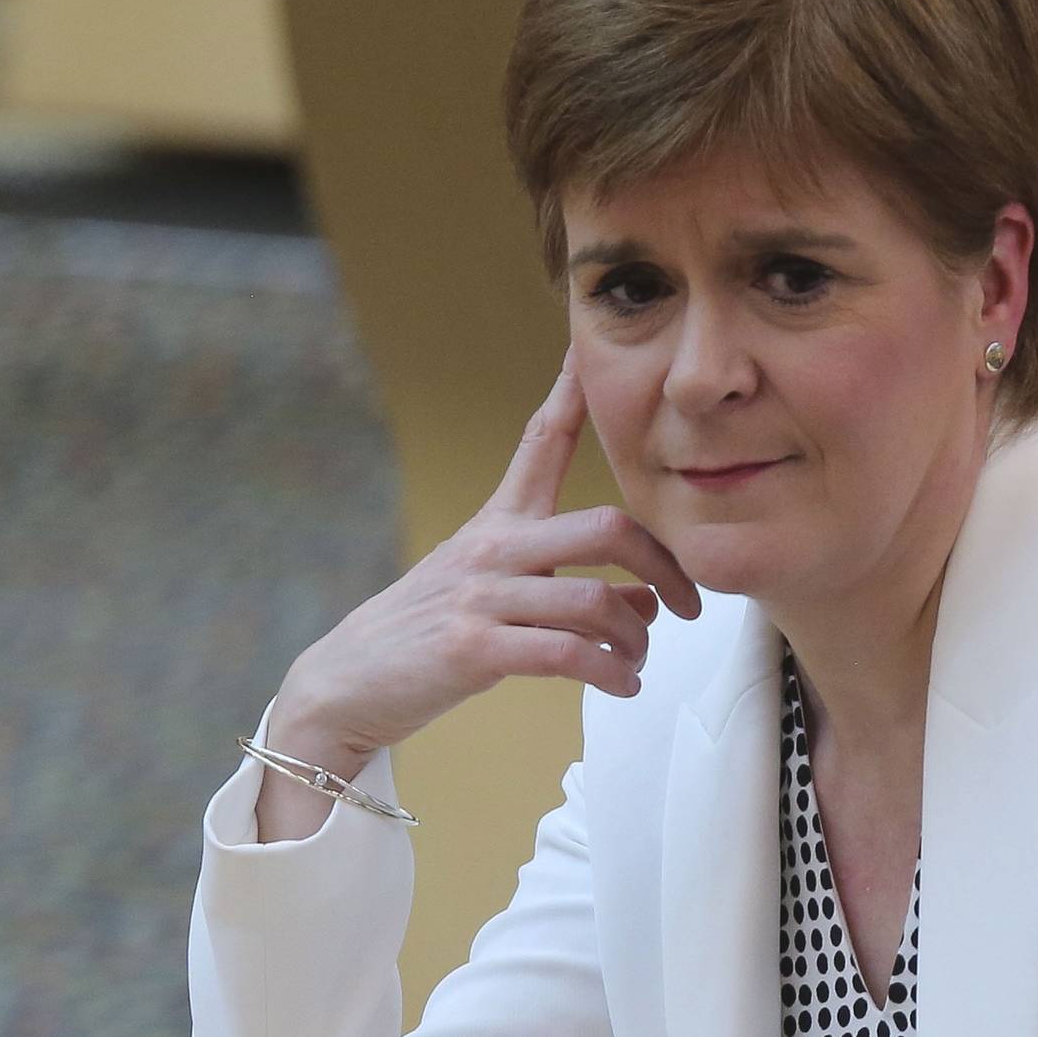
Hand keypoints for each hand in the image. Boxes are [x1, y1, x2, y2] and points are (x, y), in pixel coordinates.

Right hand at [271, 347, 700, 767]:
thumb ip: (571, 588)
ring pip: (596, 602)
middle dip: (664, 565)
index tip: (593, 350)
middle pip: (606, 528)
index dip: (571, 392)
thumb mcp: (499, 595)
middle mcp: (494, 548)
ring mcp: (482, 597)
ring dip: (635, 638)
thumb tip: (647, 600)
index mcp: (499, 523)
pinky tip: (622, 686)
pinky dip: (609, 674)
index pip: (542, 441)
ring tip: (638, 662)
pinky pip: (567, 655)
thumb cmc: (430, 634)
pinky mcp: (474, 648)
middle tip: (690, 604)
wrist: (348, 683)